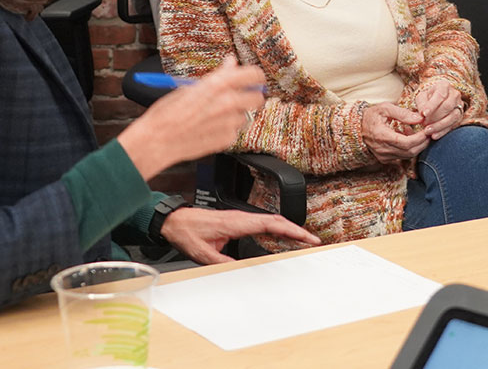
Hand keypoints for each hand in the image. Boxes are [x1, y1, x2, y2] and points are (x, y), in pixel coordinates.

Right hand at [118, 55, 265, 179]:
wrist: (157, 140)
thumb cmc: (168, 112)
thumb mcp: (189, 86)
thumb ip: (217, 75)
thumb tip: (231, 63)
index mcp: (218, 84)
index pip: (254, 75)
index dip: (255, 77)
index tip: (253, 79)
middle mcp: (228, 102)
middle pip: (258, 97)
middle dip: (251, 96)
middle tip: (240, 97)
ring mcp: (229, 123)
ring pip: (245, 115)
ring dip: (235, 115)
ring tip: (213, 116)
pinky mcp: (228, 139)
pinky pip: (235, 131)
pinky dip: (226, 129)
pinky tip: (209, 128)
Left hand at [158, 206, 319, 262]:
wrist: (175, 220)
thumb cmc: (187, 231)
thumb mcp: (202, 253)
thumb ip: (222, 261)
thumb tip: (241, 270)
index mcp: (236, 222)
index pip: (270, 224)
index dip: (290, 230)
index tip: (305, 237)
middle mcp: (241, 217)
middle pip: (276, 220)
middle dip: (296, 230)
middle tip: (312, 241)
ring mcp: (241, 218)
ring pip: (271, 220)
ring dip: (288, 229)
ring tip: (303, 240)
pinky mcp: (238, 221)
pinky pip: (263, 223)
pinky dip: (277, 228)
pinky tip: (282, 236)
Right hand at [361, 102, 428, 163]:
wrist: (356, 128)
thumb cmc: (371, 116)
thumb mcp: (385, 108)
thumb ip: (403, 113)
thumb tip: (419, 118)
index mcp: (382, 136)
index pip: (407, 142)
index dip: (420, 138)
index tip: (427, 130)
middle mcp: (382, 149)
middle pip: (409, 151)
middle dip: (422, 143)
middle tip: (429, 132)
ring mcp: (383, 156)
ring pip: (407, 156)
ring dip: (417, 146)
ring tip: (419, 133)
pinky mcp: (384, 159)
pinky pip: (402, 156)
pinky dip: (409, 148)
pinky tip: (409, 136)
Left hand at [415, 79, 464, 139]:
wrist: (437, 102)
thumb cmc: (428, 98)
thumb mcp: (422, 97)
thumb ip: (421, 103)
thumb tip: (422, 114)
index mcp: (444, 86)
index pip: (440, 95)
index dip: (432, 105)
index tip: (424, 114)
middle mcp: (454, 94)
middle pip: (448, 106)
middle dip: (435, 117)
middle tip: (424, 124)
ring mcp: (459, 105)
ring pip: (453, 116)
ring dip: (439, 125)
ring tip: (428, 131)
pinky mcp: (460, 116)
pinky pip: (453, 125)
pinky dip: (443, 131)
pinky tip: (434, 136)